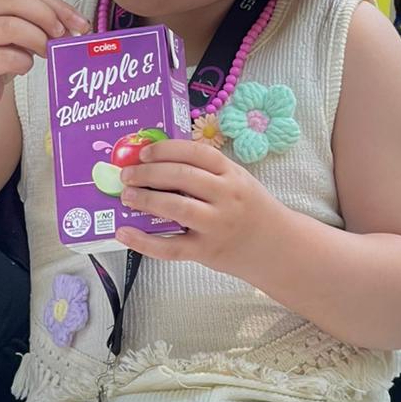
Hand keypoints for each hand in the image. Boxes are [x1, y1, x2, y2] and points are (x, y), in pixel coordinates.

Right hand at [0, 0, 87, 115]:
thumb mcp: (18, 36)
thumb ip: (40, 25)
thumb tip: (75, 26)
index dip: (54, 4)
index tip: (78, 21)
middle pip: (14, 1)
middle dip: (46, 16)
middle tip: (62, 34)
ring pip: (10, 27)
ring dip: (37, 39)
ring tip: (46, 52)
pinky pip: (4, 58)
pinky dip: (23, 63)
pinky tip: (23, 67)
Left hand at [117, 139, 278, 275]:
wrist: (276, 246)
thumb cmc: (249, 208)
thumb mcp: (237, 180)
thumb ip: (205, 171)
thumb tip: (155, 162)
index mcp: (232, 174)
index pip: (195, 153)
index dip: (166, 149)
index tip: (144, 153)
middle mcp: (225, 197)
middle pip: (181, 177)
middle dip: (147, 173)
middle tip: (127, 174)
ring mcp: (216, 225)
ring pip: (176, 208)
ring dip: (145, 199)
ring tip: (126, 196)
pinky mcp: (206, 251)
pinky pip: (170, 247)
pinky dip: (144, 241)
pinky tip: (124, 232)